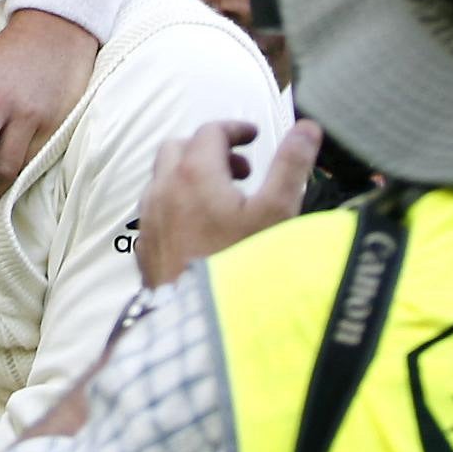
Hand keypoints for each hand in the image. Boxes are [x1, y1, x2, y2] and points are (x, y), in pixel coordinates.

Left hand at [134, 118, 321, 286]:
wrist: (203, 323)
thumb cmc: (242, 264)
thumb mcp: (277, 212)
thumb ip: (291, 165)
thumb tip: (308, 128)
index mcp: (192, 173)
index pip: (210, 131)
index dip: (235, 129)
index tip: (254, 136)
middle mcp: (162, 190)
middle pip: (178, 148)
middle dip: (209, 149)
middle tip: (241, 170)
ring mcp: (149, 219)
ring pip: (162, 179)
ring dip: (190, 176)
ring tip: (224, 200)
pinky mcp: (144, 247)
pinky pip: (155, 211)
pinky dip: (176, 204)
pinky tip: (200, 230)